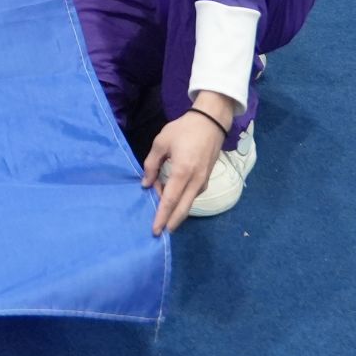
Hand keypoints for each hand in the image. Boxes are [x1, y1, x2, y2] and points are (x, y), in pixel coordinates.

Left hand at [141, 98, 236, 235]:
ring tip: (160, 210)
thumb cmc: (183, 130)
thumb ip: (151, 164)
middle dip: (170, 222)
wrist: (210, 123)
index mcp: (182, 172)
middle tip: (159, 233)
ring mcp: (203, 182)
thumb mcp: (161, 143)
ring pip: (188, 203)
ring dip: (174, 210)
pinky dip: (181, 200)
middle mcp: (195, 181)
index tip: (155, 230)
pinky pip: (192, 195)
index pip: (170, 201)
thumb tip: (146, 184)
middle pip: (182, 209)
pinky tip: (170, 197)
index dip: (162, 216)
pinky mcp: (206, 180)